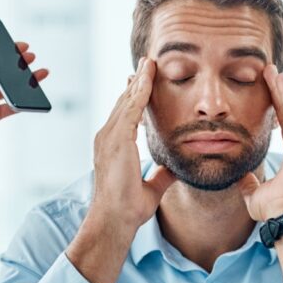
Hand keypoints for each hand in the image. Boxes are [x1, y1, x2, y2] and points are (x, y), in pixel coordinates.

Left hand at [0, 32, 49, 150]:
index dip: (6, 51)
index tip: (20, 45)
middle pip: (5, 72)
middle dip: (19, 65)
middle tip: (31, 57)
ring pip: (11, 88)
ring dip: (25, 82)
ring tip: (40, 74)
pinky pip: (11, 108)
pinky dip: (22, 104)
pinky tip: (32, 99)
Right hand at [90, 57, 176, 231]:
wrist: (115, 219)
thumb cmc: (128, 209)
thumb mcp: (151, 187)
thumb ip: (162, 175)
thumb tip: (175, 169)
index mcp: (113, 147)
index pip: (125, 115)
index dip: (135, 97)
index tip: (144, 83)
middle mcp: (107, 137)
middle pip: (124, 102)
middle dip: (137, 82)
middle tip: (147, 63)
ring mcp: (109, 137)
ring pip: (127, 100)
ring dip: (140, 81)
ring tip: (150, 63)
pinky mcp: (117, 140)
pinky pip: (130, 108)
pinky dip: (139, 91)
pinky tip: (148, 77)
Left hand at [238, 65, 282, 220]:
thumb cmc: (275, 209)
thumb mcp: (256, 193)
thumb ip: (250, 183)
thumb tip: (241, 178)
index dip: (276, 108)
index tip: (265, 92)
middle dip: (280, 92)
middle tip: (269, 72)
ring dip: (282, 89)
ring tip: (270, 71)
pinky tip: (276, 80)